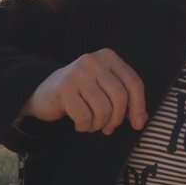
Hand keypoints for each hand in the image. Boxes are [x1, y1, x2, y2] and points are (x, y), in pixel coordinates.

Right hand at [20, 48, 146, 134]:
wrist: (44, 92)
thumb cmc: (80, 92)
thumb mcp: (104, 87)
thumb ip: (125, 99)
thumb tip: (141, 120)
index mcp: (108, 57)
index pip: (134, 82)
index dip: (139, 106)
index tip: (137, 124)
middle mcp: (93, 61)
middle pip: (120, 97)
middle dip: (117, 119)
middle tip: (108, 127)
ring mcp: (77, 73)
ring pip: (103, 109)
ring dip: (99, 124)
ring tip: (91, 124)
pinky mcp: (63, 88)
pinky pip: (85, 116)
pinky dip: (85, 126)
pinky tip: (80, 124)